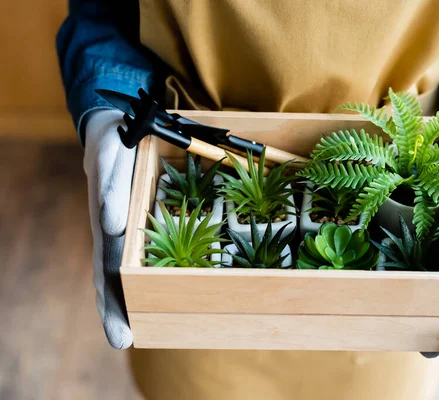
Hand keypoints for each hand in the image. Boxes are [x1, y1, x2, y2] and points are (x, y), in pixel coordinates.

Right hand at [84, 109, 135, 348]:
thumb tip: (114, 227)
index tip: (122, 333)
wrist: (113, 130)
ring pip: (117, 269)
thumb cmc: (116, 145)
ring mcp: (118, 228)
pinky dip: (132, 278)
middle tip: (123, 342)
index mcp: (107, 220)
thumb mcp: (112, 159)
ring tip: (127, 335)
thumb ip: (110, 189)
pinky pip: (132, 253)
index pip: (108, 268)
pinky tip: (142, 296)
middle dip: (116, 310)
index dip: (113, 302)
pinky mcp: (130, 221)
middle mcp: (110, 230)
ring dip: (121, 301)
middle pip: (109, 277)